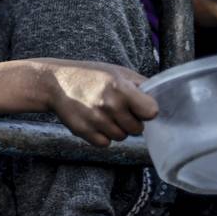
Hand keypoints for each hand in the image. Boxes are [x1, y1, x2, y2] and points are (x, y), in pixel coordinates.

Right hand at [39, 59, 157, 146]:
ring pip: (121, 137)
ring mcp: (96, 120)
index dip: (146, 110)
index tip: (138, 106)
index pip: (151, 112)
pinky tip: (94, 122)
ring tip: (104, 114)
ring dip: (116, 129)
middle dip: (131, 121)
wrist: (54, 83)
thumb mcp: (117, 72)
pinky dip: (102, 136)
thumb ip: (141, 84)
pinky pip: (105, 144)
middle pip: (137, 129)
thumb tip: (162, 97)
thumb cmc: (89, 75)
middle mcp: (109, 105)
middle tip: (117, 109)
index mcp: (120, 88)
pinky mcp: (84, 132)